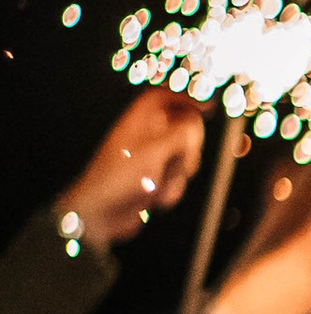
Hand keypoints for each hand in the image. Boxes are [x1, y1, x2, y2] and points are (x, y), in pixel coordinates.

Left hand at [63, 90, 204, 246]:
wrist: (100, 215)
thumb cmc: (116, 180)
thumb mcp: (155, 150)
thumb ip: (181, 133)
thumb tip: (195, 125)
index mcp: (138, 122)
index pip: (164, 98)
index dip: (185, 99)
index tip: (206, 108)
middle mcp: (144, 138)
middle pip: (181, 129)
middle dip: (189, 147)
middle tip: (184, 157)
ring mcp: (149, 159)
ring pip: (182, 157)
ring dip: (178, 174)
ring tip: (161, 182)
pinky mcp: (153, 179)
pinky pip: (176, 178)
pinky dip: (171, 189)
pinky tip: (155, 197)